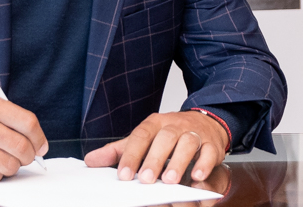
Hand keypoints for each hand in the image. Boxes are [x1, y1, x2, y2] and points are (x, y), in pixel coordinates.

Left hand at [84, 111, 228, 183]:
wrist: (202, 122)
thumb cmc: (167, 136)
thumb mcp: (142, 140)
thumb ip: (118, 151)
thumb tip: (90, 160)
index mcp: (154, 123)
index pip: (140, 136)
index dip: (131, 155)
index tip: (123, 175)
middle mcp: (173, 125)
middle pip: (163, 139)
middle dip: (154, 159)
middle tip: (145, 180)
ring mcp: (194, 133)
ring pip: (187, 143)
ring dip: (178, 162)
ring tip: (169, 181)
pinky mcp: (212, 144)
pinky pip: (209, 152)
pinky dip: (204, 164)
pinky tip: (197, 177)